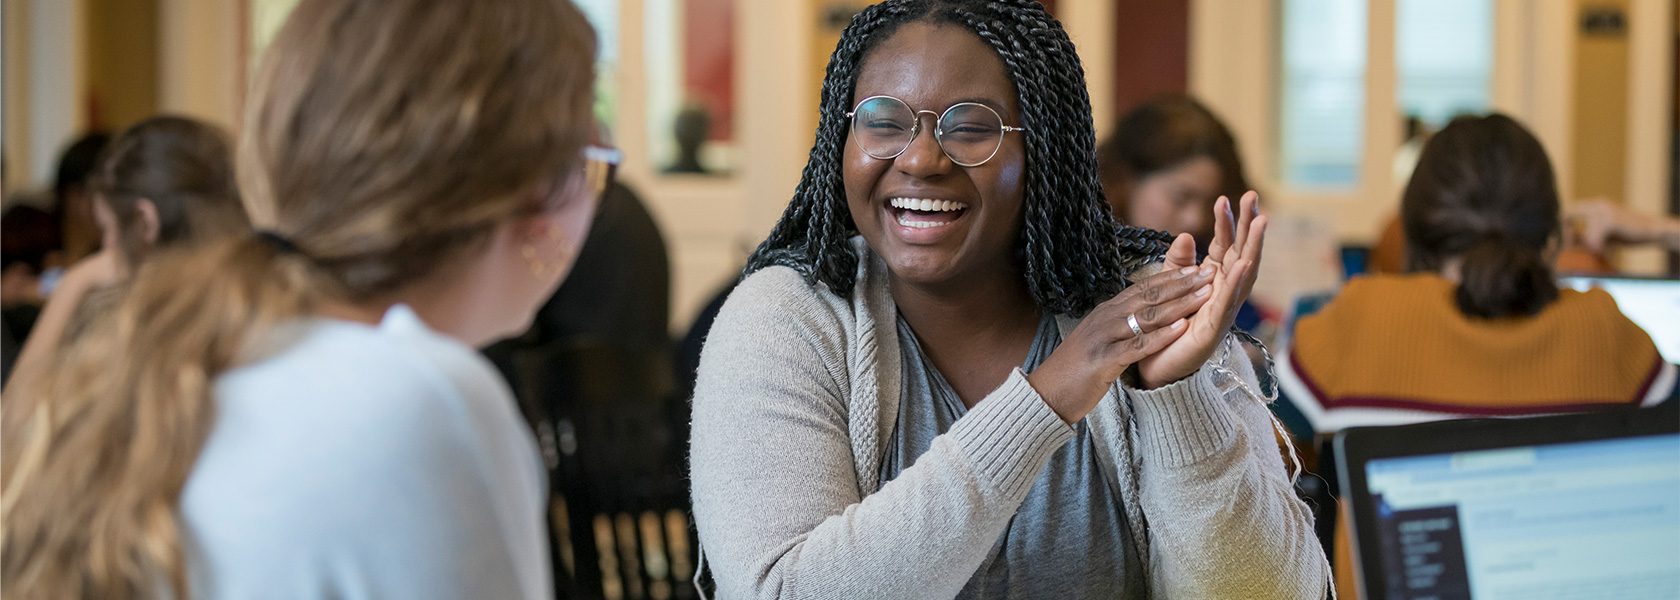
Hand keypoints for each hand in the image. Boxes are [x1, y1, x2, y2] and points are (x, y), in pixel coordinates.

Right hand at [1027, 242, 1214, 422]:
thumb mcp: (1098, 341)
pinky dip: (1161, 336)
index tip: (1197, 267)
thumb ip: (1119, 327)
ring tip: (1205, 294)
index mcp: (1105, 313)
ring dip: (1179, 304)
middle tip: (1210, 271)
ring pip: (1147, 316)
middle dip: (1182, 283)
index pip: (1142, 288)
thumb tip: (1141, 318)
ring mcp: (1103, 338)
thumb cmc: (1074, 372)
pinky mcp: (1104, 361)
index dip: (1171, 277)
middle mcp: (1104, 319)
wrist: (1045, 396)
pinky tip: (1182, 328)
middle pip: (1148, 296)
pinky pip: (1137, 345)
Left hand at [1136, 192, 1266, 388]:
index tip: (1226, 196)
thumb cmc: (1167, 327)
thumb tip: (1186, 234)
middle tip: (1254, 196)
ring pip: (1243, 275)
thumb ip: (1177, 263)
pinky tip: (1242, 264)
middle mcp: (1223, 294)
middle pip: (1242, 253)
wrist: (1155, 367)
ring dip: (1253, 247)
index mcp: (1213, 282)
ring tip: (1260, 222)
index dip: (1227, 222)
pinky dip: (1236, 283)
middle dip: (1249, 225)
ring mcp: (1223, 311)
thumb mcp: (1169, 287)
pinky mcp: (1214, 329)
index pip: (1225, 246)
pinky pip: (1228, 303)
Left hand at [1566, 198, 1679, 252]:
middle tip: (1570, 249)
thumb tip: (1558, 244)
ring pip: (1583, 233)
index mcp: (1592, 205)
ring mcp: (1603, 210)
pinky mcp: (1610, 219)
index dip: (1561, 228)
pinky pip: (1594, 239)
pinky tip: (1608, 252)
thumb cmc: (1626, 235)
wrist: (1654, 231)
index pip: (1565, 212)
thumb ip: (1581, 236)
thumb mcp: (1600, 235)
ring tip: (1599, 252)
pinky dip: (1599, 249)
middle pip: (1565, 215)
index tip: (1565, 244)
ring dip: (1590, 247)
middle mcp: (1596, 203)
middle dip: (1565, 234)